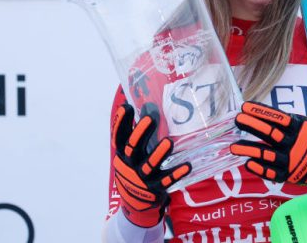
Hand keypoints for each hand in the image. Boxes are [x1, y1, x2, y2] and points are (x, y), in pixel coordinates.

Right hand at [112, 103, 191, 227]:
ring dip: (159, 153)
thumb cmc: (134, 169)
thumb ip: (135, 134)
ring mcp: (143, 178)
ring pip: (150, 165)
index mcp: (123, 155)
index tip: (127, 106)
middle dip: (140, 133)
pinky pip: (167, 180)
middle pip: (133, 148)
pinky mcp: (156, 187)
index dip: (121, 123)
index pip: (119, 137)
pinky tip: (188, 165)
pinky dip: (177, 173)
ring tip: (169, 141)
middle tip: (150, 117)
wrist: (134, 203)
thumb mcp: (130, 154)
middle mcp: (130, 165)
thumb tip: (144, 104)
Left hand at [230, 101, 306, 191]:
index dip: (260, 112)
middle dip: (252, 126)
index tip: (244, 107)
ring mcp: (291, 161)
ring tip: (233, 147)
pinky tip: (247, 163)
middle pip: (270, 134)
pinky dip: (258, 169)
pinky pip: (270, 173)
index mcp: (299, 128)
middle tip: (237, 120)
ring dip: (248, 150)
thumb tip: (263, 114)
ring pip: (266, 154)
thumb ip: (289, 121)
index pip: (277, 118)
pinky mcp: (288, 176)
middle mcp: (294, 144)